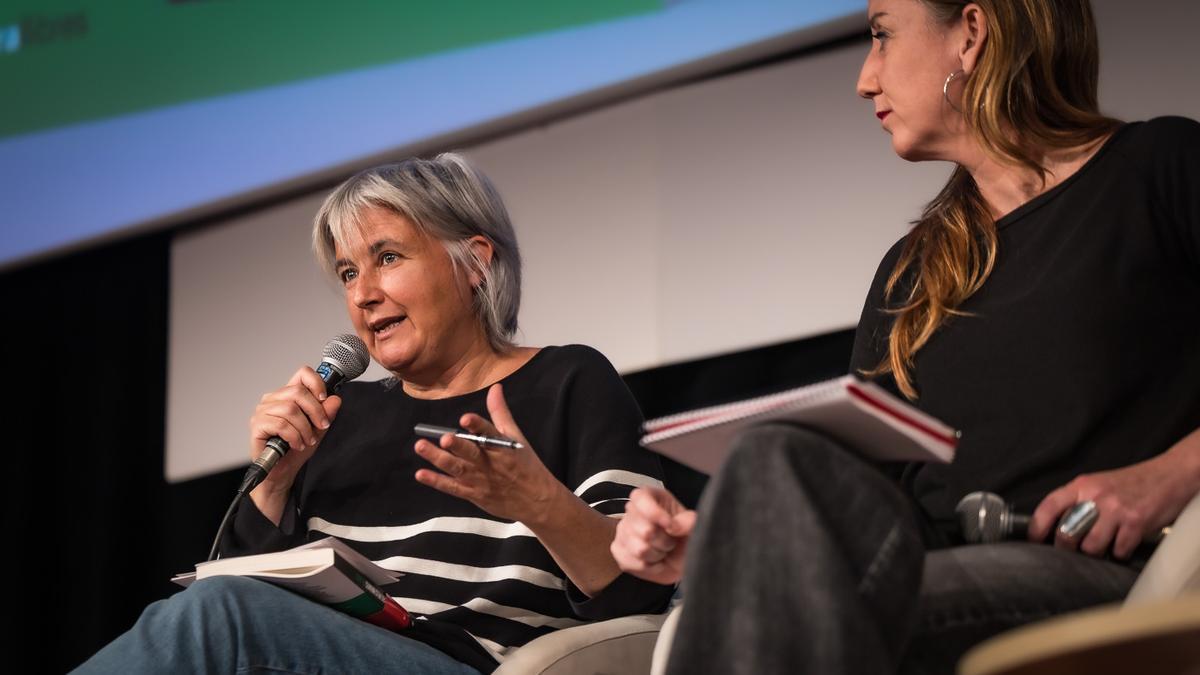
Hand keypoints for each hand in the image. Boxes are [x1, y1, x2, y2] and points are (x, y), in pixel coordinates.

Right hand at [247, 366, 342, 494]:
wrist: (282, 472)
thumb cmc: (295, 450)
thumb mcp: (318, 430)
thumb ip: (326, 414)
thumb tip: (335, 399)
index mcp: (287, 396)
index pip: (302, 374)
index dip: (316, 382)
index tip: (324, 398)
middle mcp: (273, 400)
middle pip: (298, 392)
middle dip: (315, 411)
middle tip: (321, 426)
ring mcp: (262, 412)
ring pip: (290, 409)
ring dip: (304, 428)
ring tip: (307, 440)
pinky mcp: (257, 425)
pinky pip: (281, 424)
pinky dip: (294, 436)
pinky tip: (296, 444)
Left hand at [413, 383, 563, 522]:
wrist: (536, 501)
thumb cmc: (526, 465)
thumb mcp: (517, 437)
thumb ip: (501, 413)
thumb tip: (495, 388)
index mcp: (503, 447)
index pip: (489, 433)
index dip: (477, 425)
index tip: (465, 418)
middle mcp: (490, 463)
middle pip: (471, 453)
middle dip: (457, 445)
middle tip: (444, 437)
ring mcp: (480, 480)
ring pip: (457, 468)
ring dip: (438, 459)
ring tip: (421, 446)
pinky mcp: (473, 494)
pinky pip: (453, 488)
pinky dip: (437, 481)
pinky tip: (421, 474)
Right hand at [610, 486, 694, 584]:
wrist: (680, 560)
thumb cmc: (684, 537)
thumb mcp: (693, 525)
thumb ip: (688, 521)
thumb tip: (673, 526)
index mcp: (649, 496)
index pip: (640, 499)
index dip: (655, 513)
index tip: (670, 526)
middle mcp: (631, 511)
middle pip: (645, 530)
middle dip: (664, 541)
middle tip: (670, 541)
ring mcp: (622, 531)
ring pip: (640, 549)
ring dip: (658, 554)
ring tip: (662, 550)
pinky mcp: (618, 550)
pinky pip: (633, 562)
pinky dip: (649, 566)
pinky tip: (654, 560)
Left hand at [1029, 452, 1197, 558]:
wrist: (1169, 475)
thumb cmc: (1132, 483)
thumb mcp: (1098, 484)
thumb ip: (1078, 500)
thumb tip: (1055, 525)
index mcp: (1082, 485)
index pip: (1049, 506)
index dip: (1037, 527)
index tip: (1035, 540)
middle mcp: (1096, 496)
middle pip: (1067, 533)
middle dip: (1067, 548)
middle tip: (1073, 550)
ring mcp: (1116, 509)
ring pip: (1091, 547)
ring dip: (1096, 553)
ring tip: (1103, 546)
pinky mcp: (1135, 522)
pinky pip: (1118, 551)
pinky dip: (1119, 553)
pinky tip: (1123, 543)